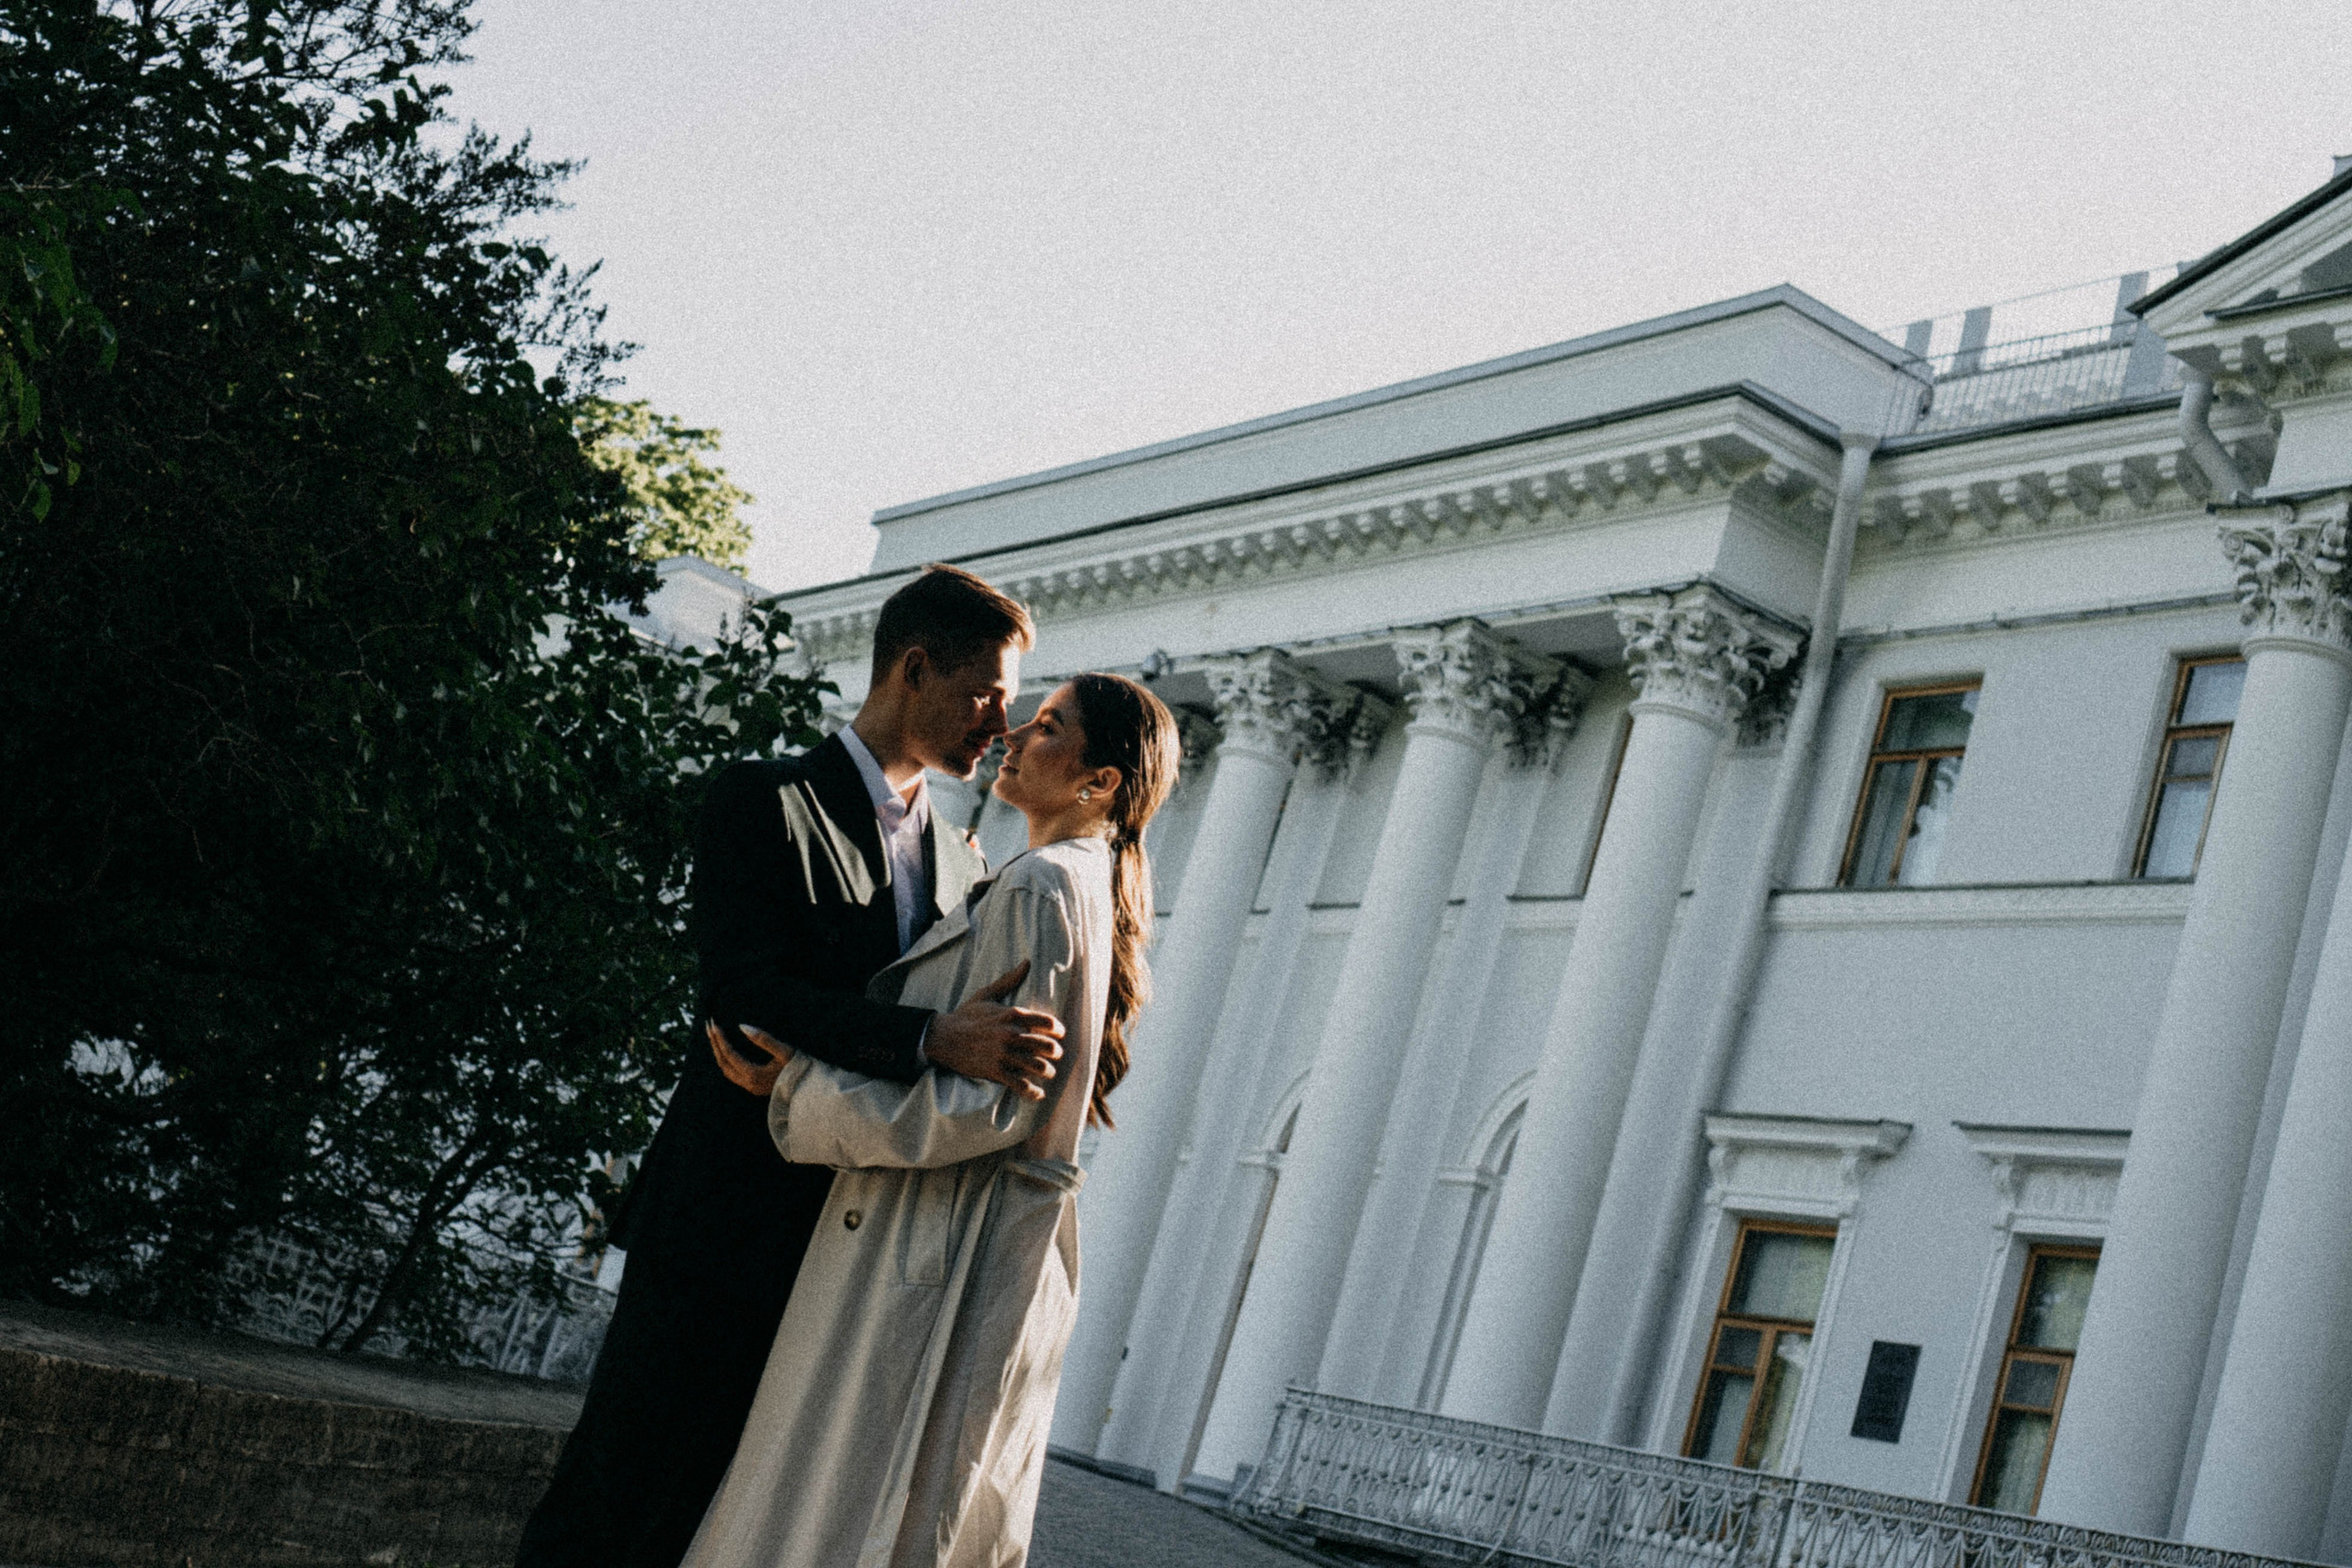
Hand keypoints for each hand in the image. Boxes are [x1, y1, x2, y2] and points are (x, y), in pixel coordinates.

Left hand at [708, 1020, 792, 1096]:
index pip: (729, 1054)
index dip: (720, 1038)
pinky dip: (726, 1061)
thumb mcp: (784, 1051)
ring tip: (714, 1036)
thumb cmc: (800, 1067)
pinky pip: (732, 1074)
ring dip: (718, 1053)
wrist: (809, 1089)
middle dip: (714, 1043)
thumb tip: (742, 1026)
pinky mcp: (754, 1088)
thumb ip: (764, 1039)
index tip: (714, 1024)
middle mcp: (748, 1083)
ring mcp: (750, 1087)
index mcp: (753, 1074)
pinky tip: (727, 1051)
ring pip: (726, 1070)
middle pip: (723, 1062)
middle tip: (709, 1026)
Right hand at [922, 960, 1064, 1101]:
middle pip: (1047, 1046)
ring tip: (1048, 1072)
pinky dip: (1032, 1091)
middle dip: (1056, 1052)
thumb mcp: (986, 995)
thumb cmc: (966, 1015)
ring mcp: (1003, 1054)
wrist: (942, 1037)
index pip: (1047, 1023)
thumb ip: (1009, 980)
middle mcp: (1011, 1035)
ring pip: (1037, 1067)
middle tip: (1055, 1055)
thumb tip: (1027, 962)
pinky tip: (1038, 1093)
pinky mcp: (995, 1071)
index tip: (1059, 1035)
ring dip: (1047, 1072)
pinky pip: (1020, 1085)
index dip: (1058, 1030)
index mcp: (1012, 1015)